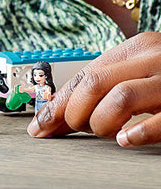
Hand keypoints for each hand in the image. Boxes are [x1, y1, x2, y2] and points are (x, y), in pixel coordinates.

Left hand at [27, 32, 160, 146]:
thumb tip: (57, 110)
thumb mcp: (138, 70)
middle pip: (94, 83)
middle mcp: (152, 57)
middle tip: (72, 129)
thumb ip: (105, 84)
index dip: (56, 102)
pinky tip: (127, 140)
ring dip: (101, 121)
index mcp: (134, 48)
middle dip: (74, 112)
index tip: (38, 126)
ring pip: (120, 97)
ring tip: (105, 133)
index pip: (83, 75)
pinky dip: (139, 132)